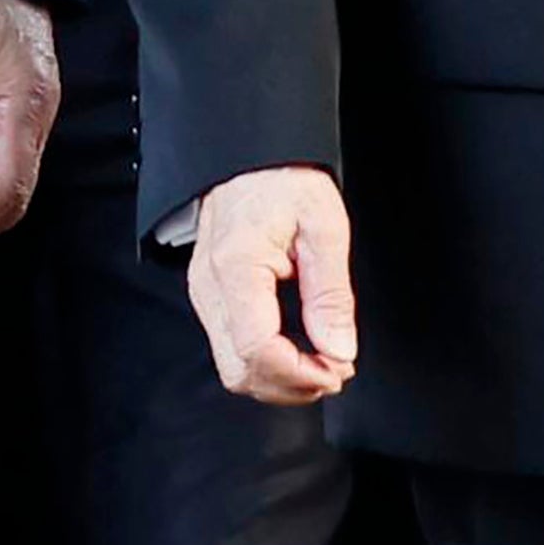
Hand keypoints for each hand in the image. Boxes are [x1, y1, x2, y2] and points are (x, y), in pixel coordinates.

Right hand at [182, 165, 358, 406]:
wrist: (250, 159)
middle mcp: (210, 288)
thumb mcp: (325, 228)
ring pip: (233, 370)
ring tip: (323, 364)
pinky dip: (268, 364)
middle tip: (336, 371)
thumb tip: (338, 348)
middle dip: (292, 385)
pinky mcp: (210, 299)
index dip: (300, 373)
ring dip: (281, 380)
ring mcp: (205, 296)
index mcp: (236, 267)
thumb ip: (331, 294)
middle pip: (240, 372)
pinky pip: (232, 350)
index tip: (338, 370)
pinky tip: (299, 354)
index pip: (257, 349)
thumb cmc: (283, 181)